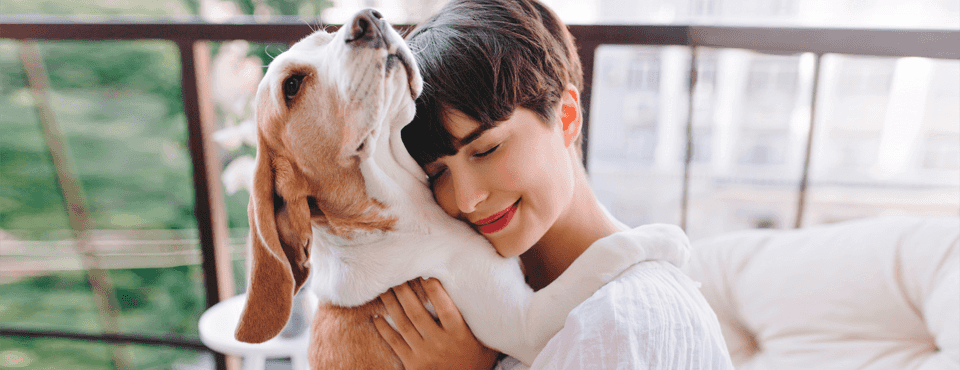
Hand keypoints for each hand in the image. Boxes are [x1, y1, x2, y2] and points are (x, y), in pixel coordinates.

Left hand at [373, 278, 499, 369]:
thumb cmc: (477, 363)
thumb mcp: (487, 343)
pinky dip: (384, 329)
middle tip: (395, 274)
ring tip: (384, 289)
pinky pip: (394, 343)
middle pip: (416, 312)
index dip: (433, 288)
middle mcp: (440, 343)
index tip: (425, 272)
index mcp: (459, 334)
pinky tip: (376, 316)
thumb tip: (492, 295)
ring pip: (402, 324)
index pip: (444, 306)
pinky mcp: (412, 364)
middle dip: (404, 291)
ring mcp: (424, 354)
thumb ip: (484, 323)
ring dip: (391, 305)